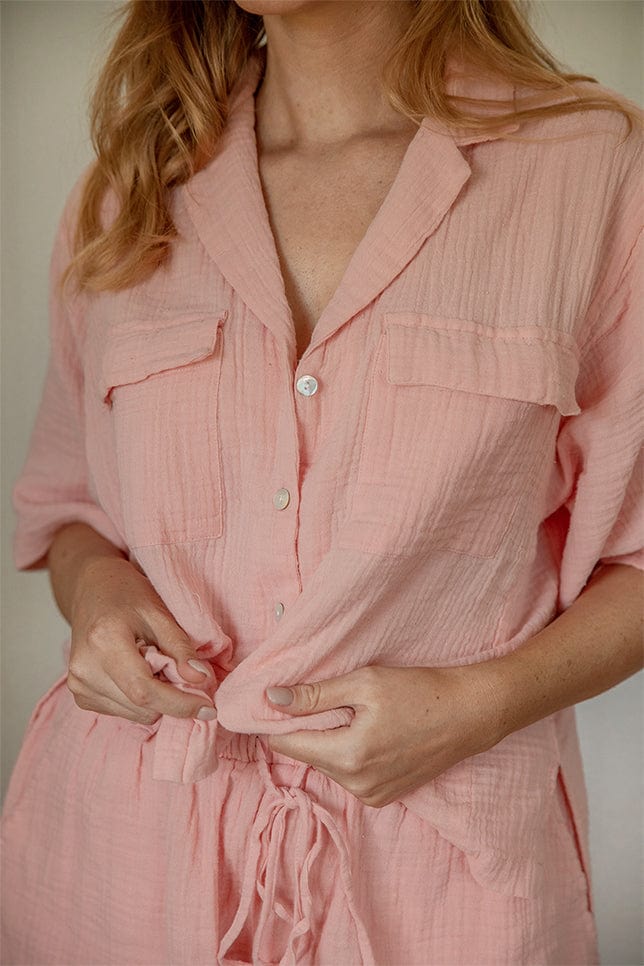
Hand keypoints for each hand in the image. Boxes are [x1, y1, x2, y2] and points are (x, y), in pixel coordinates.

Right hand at [66, 555, 216, 725]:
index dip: (179, 704)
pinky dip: (139, 699)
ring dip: (155, 699)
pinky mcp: (80, 695)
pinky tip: (138, 672)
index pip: (144, 691)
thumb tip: (201, 680)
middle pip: (142, 707)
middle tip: (179, 670)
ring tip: (154, 666)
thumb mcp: (159, 613)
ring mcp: (78, 685)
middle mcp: (85, 670)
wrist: (92, 589)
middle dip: (171, 697)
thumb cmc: (126, 594)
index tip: (208, 708)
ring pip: (135, 714)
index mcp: (104, 643)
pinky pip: (123, 712)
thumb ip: (180, 648)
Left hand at [266, 664, 502, 806]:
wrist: (469, 714)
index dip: (280, 719)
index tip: (285, 697)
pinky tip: (373, 732)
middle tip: (334, 698)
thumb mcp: (364, 683)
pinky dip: (350, 753)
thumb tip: (270, 699)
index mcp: (347, 756)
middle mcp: (356, 785)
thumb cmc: (418, 692)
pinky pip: (349, 774)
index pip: (287, 743)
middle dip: (311, 727)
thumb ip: (314, 695)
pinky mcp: (384, 798)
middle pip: (308, 754)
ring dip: (331, 740)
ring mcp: (371, 796)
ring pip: (328, 764)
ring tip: (360, 714)